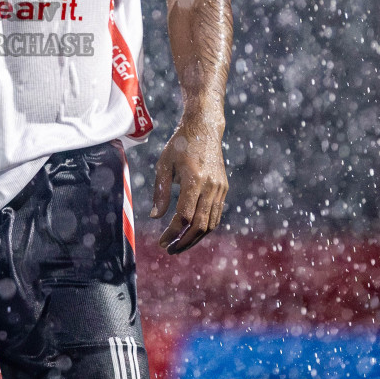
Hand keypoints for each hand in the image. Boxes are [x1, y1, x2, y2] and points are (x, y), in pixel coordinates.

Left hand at [150, 118, 227, 253]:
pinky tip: (191, 232)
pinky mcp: (223, 188)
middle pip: (200, 225)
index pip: (184, 216)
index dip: (172, 232)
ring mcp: (220, 189)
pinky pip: (216, 215)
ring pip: (211, 223)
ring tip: (179, 245)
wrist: (204, 128)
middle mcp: (210, 187)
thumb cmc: (180, 145)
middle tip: (169, 249)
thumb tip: (155, 217)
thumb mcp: (164, 164)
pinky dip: (204, 227)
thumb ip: (160, 191)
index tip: (162, 242)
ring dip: (195, 238)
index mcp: (194, 180)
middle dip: (183, 241)